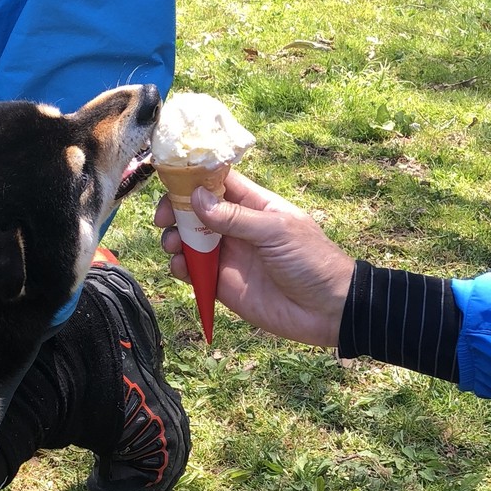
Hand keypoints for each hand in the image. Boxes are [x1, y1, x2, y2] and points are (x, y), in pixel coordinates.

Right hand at [154, 167, 353, 347]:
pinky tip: (181, 267)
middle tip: (164, 219)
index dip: (193, 179)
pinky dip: (181, 267)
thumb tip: (196, 198)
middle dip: (176, 211)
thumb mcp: (276, 231)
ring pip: (190, 240)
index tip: (172, 183)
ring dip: (175, 239)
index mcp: (254, 205)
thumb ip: (235, 217)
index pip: (218, 182)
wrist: (326, 310)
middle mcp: (237, 227)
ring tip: (174, 245)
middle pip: (196, 211)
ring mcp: (229, 256)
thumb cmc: (311, 261)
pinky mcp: (222, 284)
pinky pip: (193, 272)